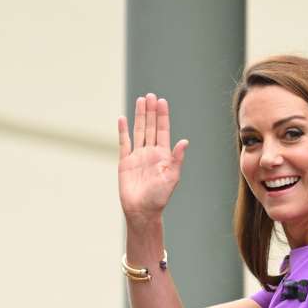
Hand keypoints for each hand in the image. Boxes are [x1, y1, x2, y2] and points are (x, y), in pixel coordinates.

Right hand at [117, 93, 188, 226]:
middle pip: (150, 127)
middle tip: (150, 96)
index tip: (161, 101)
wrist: (142, 211)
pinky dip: (123, 131)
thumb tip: (184, 141)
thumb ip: (177, 158)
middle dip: (151, 111)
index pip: (162, 130)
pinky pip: (124, 143)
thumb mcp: (172, 177)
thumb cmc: (159, 197)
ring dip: (139, 116)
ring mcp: (137, 156)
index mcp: (163, 155)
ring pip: (138, 131)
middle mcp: (150, 152)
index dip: (162, 116)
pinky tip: (122, 119)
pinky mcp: (125, 162)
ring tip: (140, 101)